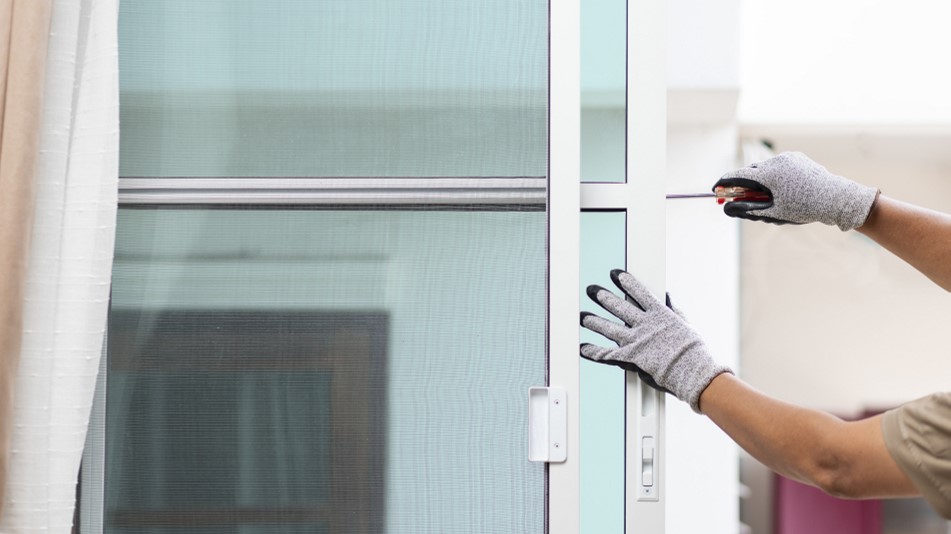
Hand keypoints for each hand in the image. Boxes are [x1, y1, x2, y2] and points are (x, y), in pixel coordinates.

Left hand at [579, 269, 731, 412]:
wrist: (692, 372)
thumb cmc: (694, 351)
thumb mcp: (685, 324)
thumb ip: (674, 309)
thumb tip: (667, 296)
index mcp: (660, 314)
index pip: (639, 293)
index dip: (626, 283)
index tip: (615, 274)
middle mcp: (645, 325)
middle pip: (619, 308)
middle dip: (603, 297)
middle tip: (591, 290)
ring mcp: (636, 341)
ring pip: (610, 328)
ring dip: (594, 322)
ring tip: (583, 317)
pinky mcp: (631, 358)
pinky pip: (608, 354)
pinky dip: (594, 352)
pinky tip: (583, 348)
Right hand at [714, 151, 878, 230]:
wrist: (836, 198)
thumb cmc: (804, 208)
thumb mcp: (773, 213)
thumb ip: (747, 210)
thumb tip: (726, 209)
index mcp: (769, 174)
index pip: (738, 176)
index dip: (724, 183)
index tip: (715, 189)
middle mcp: (776, 161)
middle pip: (751, 172)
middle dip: (743, 184)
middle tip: (737, 197)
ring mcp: (788, 157)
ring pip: (765, 168)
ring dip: (761, 180)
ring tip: (769, 197)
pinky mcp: (798, 157)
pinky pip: (779, 165)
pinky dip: (775, 175)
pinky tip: (784, 188)